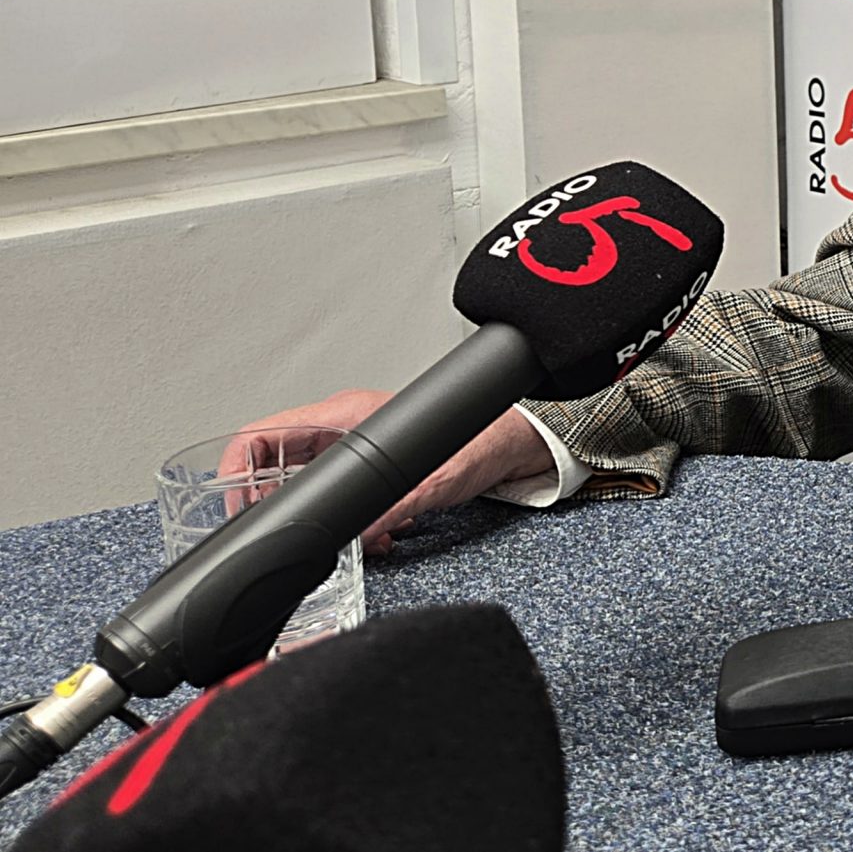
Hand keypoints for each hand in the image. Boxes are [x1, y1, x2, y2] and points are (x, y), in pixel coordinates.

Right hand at [228, 390, 555, 553]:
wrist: (516, 447)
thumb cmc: (482, 444)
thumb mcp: (431, 484)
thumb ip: (387, 513)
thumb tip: (353, 540)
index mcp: (344, 416)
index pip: (262, 433)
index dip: (236, 470)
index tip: (233, 505)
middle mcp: (343, 428)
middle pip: (273, 462)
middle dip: (270, 502)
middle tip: (274, 534)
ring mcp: (354, 447)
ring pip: (305, 484)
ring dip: (313, 516)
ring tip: (332, 541)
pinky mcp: (372, 469)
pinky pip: (336, 495)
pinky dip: (345, 522)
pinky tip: (370, 539)